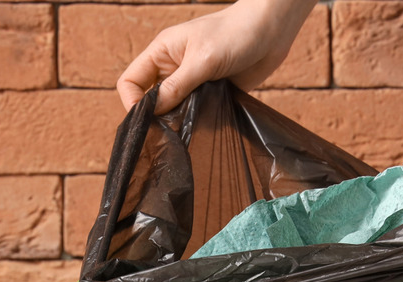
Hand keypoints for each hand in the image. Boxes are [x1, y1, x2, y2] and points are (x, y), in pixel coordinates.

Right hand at [117, 0, 316, 113]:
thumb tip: (153, 113)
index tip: (148, 121)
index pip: (130, 81)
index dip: (133, 102)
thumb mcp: (202, 60)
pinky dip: (199, 122)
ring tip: (191, 127)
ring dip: (180, 121)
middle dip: (157, 116)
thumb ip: (176, 87)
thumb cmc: (235, 34)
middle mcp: (173, 68)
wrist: (272, 30)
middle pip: (150, 100)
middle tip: (171, 131)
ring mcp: (192, 82)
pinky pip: (196, 114)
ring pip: (174, 110)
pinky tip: (208, 125)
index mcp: (161, 53)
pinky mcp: (211, 93)